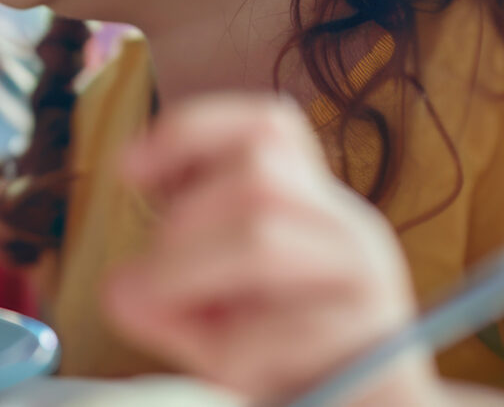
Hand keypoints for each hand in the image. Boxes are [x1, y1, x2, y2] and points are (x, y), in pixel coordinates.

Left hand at [102, 94, 443, 406]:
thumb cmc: (285, 369)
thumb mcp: (214, 316)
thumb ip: (167, 288)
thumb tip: (123, 289)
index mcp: (314, 206)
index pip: (269, 127)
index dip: (193, 131)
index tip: (128, 170)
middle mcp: (350, 231)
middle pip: (254, 176)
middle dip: (179, 225)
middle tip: (150, 285)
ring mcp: (371, 285)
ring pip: (260, 239)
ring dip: (190, 279)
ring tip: (180, 329)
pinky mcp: (381, 345)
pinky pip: (284, 331)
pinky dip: (236, 354)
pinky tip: (240, 377)